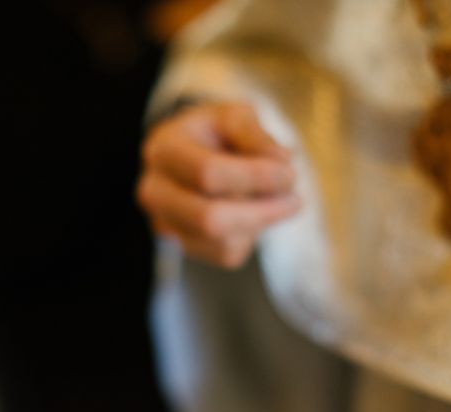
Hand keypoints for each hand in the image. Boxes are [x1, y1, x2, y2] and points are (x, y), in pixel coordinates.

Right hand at [137, 101, 300, 267]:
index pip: (208, 173)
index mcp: (164, 150)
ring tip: (275, 200)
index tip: (289, 172)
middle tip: (295, 200)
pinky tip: (253, 212)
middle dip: (262, 212)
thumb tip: (282, 161)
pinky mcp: (182, 246)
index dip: (255, 177)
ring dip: (261, 223)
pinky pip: (227, 254)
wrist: (191, 154)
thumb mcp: (233, 117)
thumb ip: (255, 134)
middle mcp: (155, 191)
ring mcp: (165, 224)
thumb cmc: (214, 133)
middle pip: (210, 219)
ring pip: (222, 242)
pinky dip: (251, 235)